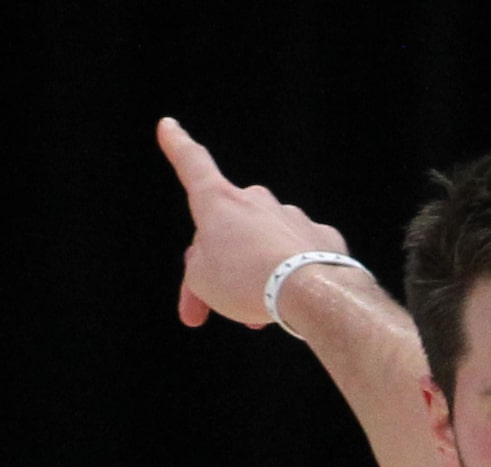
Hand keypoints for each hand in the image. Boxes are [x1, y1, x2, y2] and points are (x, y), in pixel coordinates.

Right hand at [157, 117, 350, 330]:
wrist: (311, 292)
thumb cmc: (248, 282)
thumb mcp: (203, 282)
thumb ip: (200, 270)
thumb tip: (213, 269)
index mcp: (219, 203)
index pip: (193, 165)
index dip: (178, 146)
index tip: (169, 126)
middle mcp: (256, 201)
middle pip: (229, 230)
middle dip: (217, 268)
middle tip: (204, 309)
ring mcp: (292, 216)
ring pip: (264, 247)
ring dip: (256, 278)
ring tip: (254, 316)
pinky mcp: (321, 238)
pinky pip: (298, 256)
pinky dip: (292, 277)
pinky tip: (291, 301)